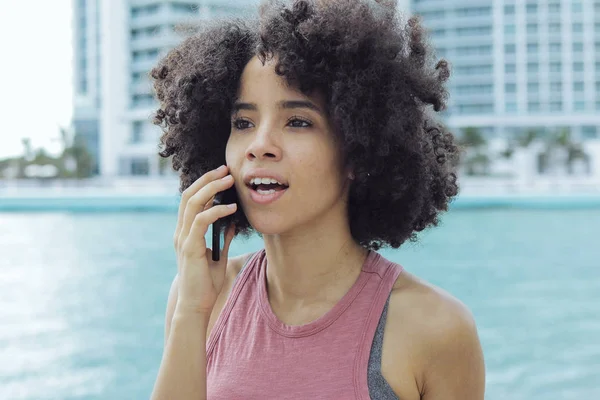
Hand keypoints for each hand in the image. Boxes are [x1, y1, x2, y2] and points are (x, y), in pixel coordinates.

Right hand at [173, 165, 236, 315]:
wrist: (196, 305)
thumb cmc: (206, 283)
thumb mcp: (218, 256)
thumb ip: (222, 238)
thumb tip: (232, 223)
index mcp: (186, 232)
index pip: (191, 199)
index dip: (205, 184)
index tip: (223, 174)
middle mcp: (181, 232)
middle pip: (190, 195)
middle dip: (208, 179)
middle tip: (226, 169)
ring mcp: (183, 239)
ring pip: (193, 203)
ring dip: (212, 188)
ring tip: (230, 180)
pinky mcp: (190, 248)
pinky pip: (201, 221)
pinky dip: (216, 211)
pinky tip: (231, 208)